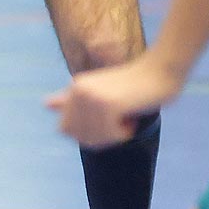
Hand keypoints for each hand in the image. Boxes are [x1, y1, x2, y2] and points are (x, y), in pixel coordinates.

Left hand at [47, 55, 181, 147]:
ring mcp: (92, 97)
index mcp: (75, 88)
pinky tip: (132, 118)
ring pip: (93, 138)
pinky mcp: (108, 104)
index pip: (65, 130)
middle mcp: (78, 90)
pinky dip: (123, 133)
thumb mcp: (99, 90)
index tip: (106, 123)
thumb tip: (45, 104)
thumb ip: (73, 99)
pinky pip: (109, 135)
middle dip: (99, 137)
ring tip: (127, 117)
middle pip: (79, 137)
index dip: (85, 133)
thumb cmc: (135, 83)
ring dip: (113, 135)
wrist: (162, 70)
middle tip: (119, 122)